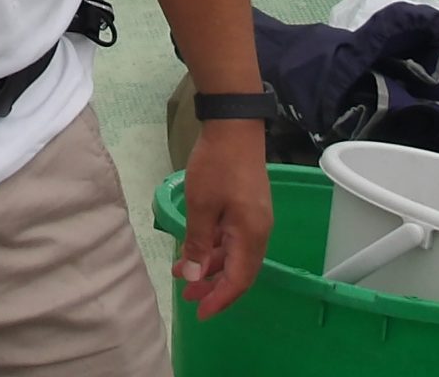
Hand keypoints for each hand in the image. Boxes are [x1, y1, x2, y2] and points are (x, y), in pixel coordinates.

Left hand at [173, 121, 270, 319]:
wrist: (234, 126)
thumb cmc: (217, 166)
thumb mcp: (201, 207)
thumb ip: (198, 244)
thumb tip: (195, 278)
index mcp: (251, 236)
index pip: (238, 281)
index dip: (219, 299)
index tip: (199, 313)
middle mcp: (257, 232)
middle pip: (238, 271)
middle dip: (212, 286)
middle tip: (187, 297)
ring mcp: (253, 219)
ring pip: (232, 254)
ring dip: (209, 265)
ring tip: (181, 272)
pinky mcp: (246, 207)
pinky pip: (231, 238)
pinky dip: (213, 247)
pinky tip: (193, 247)